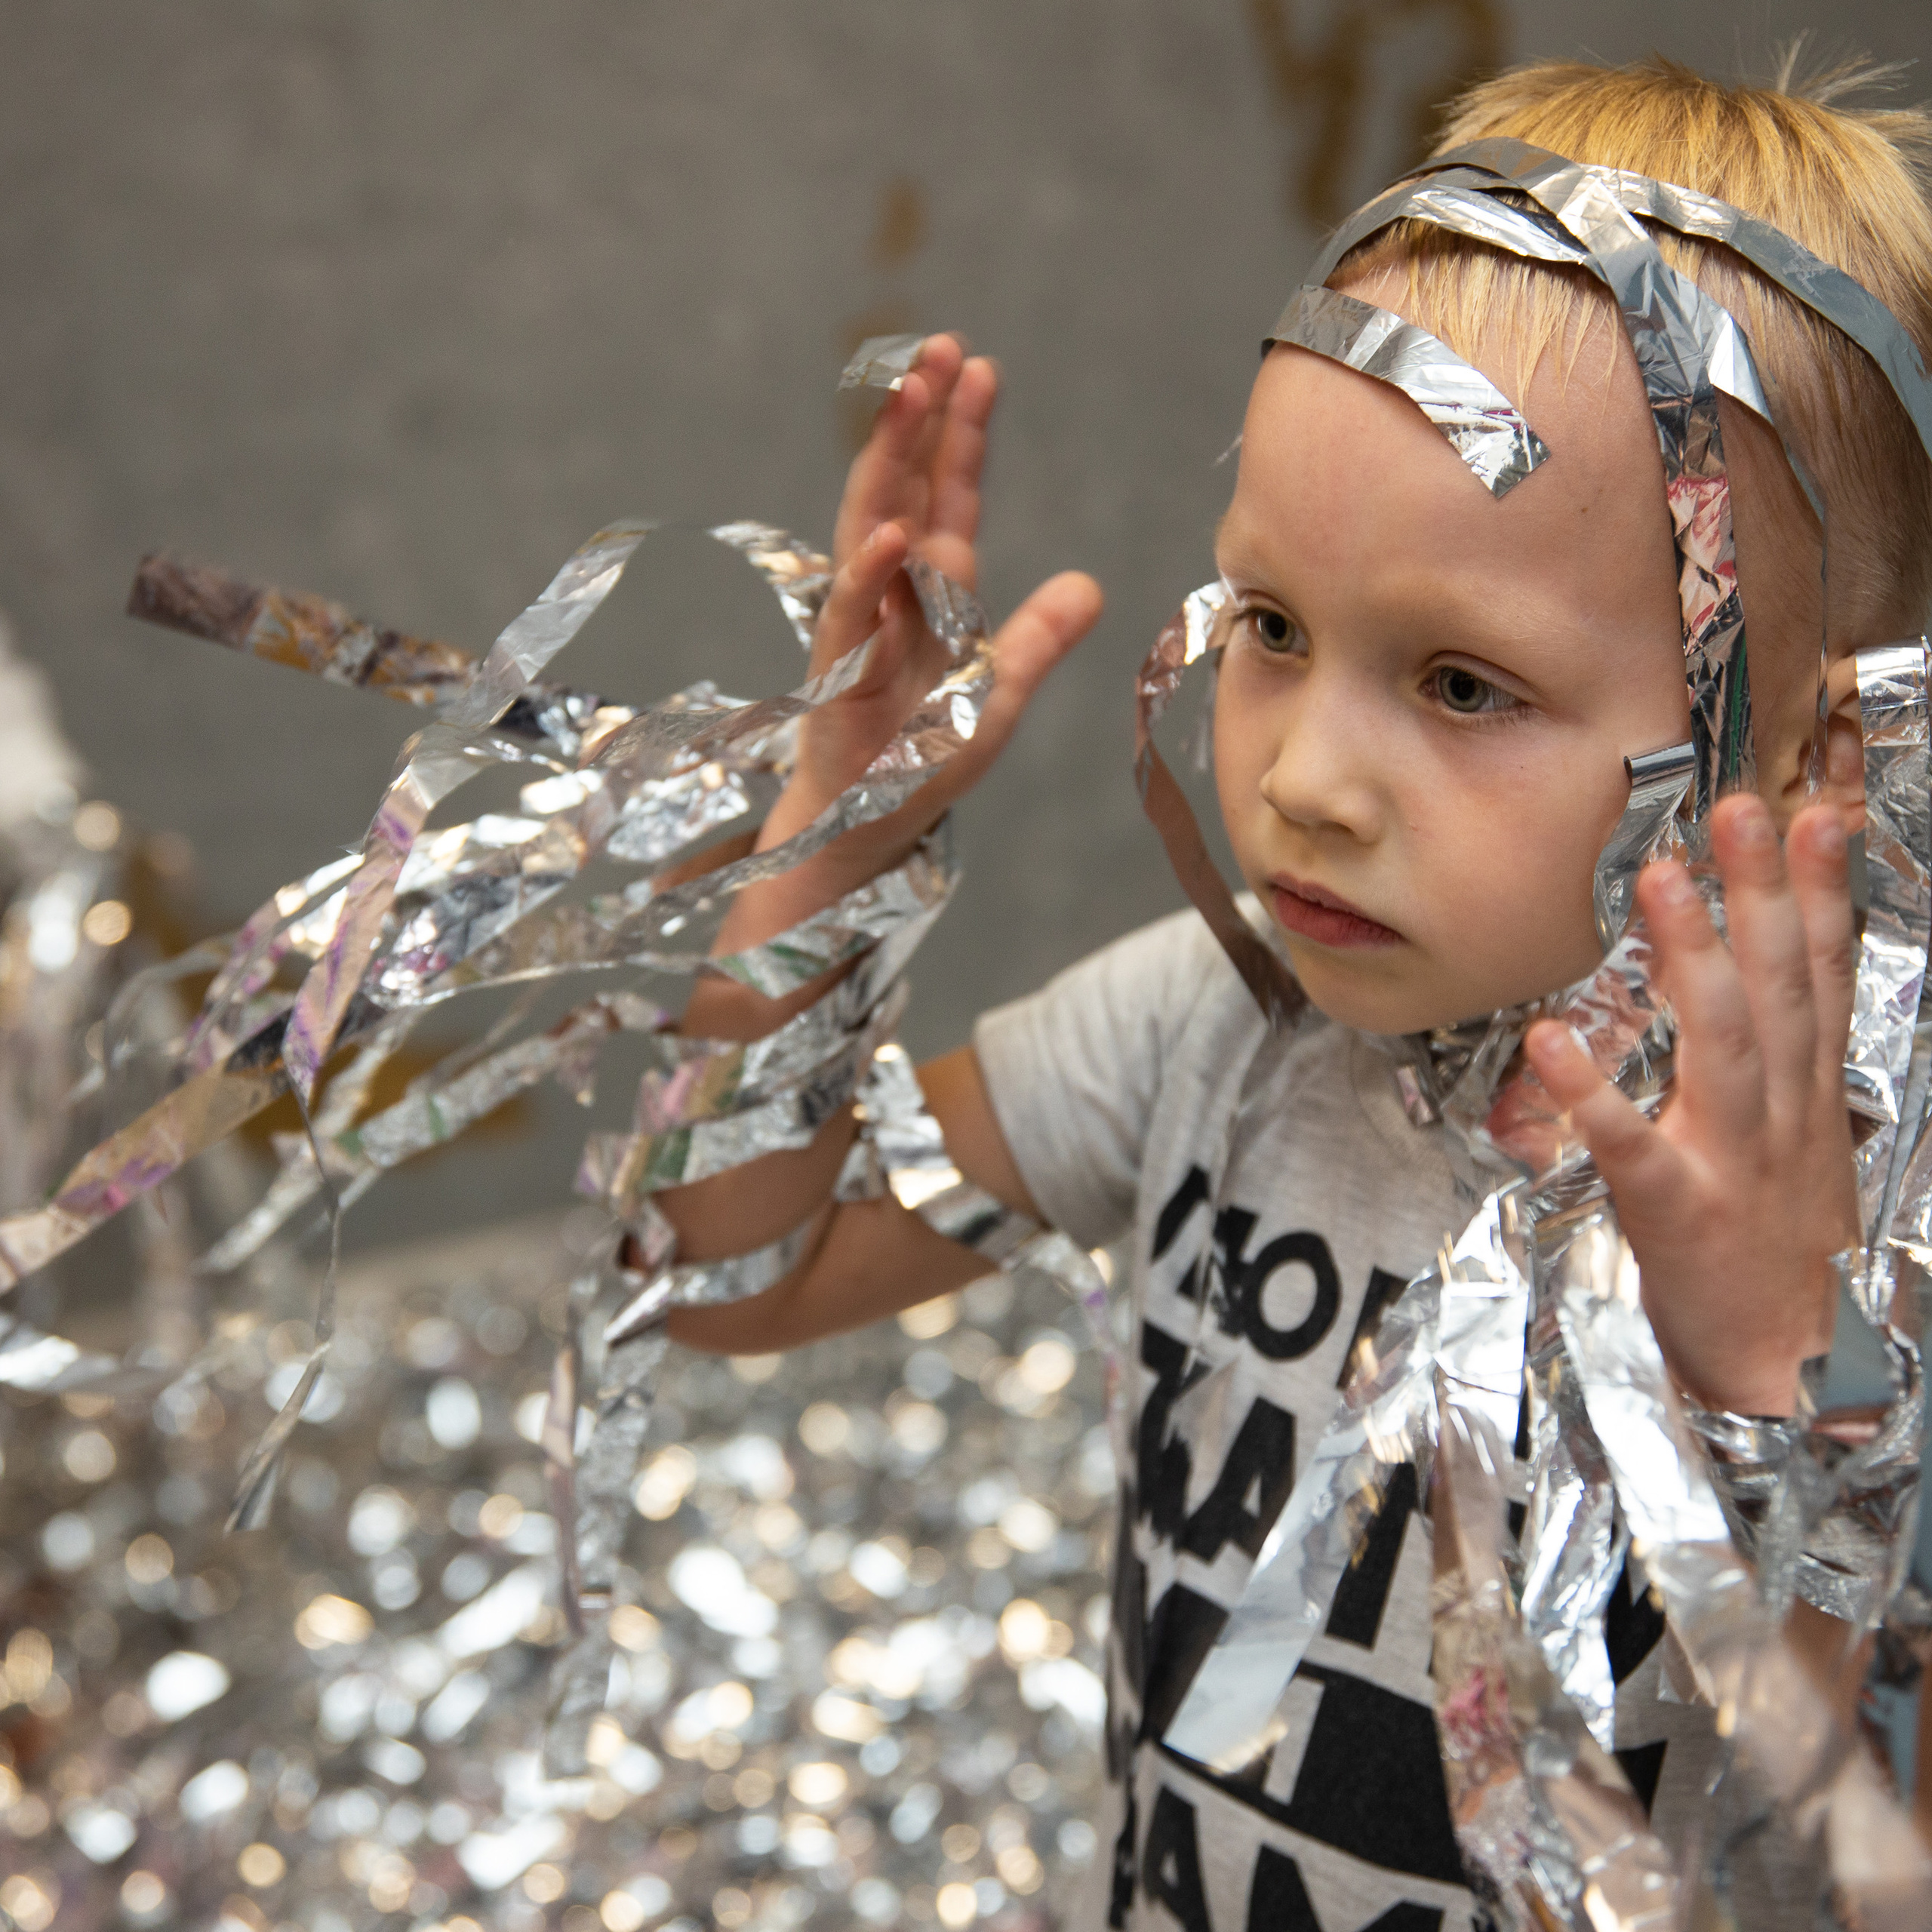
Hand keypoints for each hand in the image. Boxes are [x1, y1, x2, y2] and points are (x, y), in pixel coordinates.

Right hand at [739, 336, 1101, 934]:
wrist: (863, 824)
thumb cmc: (922, 758)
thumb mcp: (997, 695)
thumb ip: (1038, 640)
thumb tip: (1090, 585)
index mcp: (933, 590)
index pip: (949, 495)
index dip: (961, 432)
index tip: (977, 364)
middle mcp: (892, 593)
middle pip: (903, 487)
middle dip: (917, 419)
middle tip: (937, 348)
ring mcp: (861, 626)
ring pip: (869, 524)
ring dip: (886, 461)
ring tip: (906, 397)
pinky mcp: (840, 671)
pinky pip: (854, 611)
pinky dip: (870, 570)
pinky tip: (892, 528)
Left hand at [1524, 795, 1858, 1414]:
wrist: (1799, 1376)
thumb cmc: (1785, 1259)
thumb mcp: (1803, 1150)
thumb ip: (1780, 1072)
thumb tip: (1756, 995)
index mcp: (1811, 1098)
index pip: (1822, 978)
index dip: (1821, 895)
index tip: (1816, 814)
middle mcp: (1782, 1115)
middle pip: (1776, 989)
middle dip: (1760, 894)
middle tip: (1736, 806)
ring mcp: (1733, 1161)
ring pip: (1722, 1044)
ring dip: (1692, 959)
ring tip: (1660, 879)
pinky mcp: (1676, 1212)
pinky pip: (1629, 1147)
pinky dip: (1591, 1095)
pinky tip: (1551, 1040)